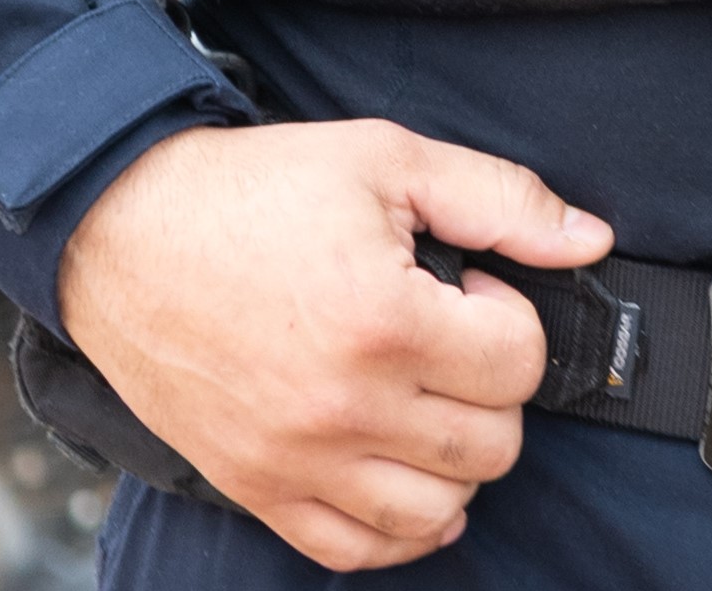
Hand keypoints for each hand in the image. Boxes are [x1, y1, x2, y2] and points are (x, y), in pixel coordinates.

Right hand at [54, 119, 610, 567]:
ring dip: (453, 457)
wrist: (121, 233)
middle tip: (443, 336)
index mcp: (383, 322)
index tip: (465, 287)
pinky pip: (356, 551)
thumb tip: (589, 239)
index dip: (507, 313)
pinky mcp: (257, 489)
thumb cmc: (253, 191)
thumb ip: (501, 199)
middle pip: (491, 445)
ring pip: (438, 511)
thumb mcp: (385, 159)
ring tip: (420, 394)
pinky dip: (397, 525)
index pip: (518, 364)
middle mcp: (342, 408)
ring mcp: (296, 461)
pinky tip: (398, 466)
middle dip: (489, 386)